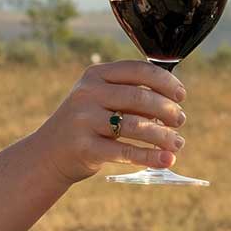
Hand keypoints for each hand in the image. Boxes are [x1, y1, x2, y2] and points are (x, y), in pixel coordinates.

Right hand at [31, 62, 186, 184]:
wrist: (49, 153)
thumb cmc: (86, 123)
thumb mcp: (101, 99)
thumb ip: (130, 94)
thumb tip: (173, 102)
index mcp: (95, 74)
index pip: (137, 70)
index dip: (165, 82)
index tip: (181, 96)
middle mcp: (87, 93)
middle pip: (139, 97)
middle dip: (167, 110)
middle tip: (180, 121)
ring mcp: (84, 120)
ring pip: (135, 125)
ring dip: (163, 136)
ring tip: (178, 143)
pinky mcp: (84, 147)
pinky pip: (125, 151)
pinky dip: (150, 156)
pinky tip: (166, 160)